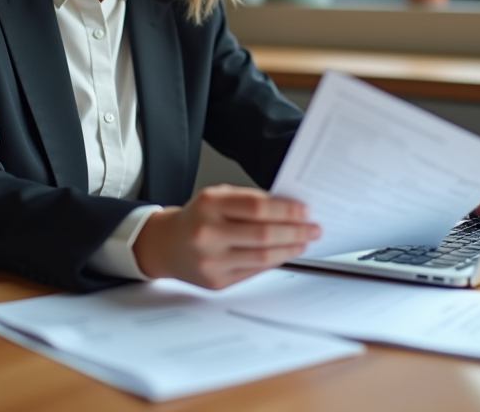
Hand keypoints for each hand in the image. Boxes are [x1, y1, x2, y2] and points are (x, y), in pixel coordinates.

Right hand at [132, 184, 320, 289]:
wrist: (166, 245)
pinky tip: (285, 253)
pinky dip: (274, 261)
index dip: (286, 210)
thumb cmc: (198, 217)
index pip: (256, 207)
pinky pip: (254, 272)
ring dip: (290, 249)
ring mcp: (211, 261)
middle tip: (313, 228)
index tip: (305, 210)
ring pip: (262, 257)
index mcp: (209, 205)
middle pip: (263, 234)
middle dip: (295, 231)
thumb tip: (290, 209)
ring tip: (305, 241)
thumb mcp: (218, 197)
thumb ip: (249, 201)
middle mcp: (207, 233)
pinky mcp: (216, 282)